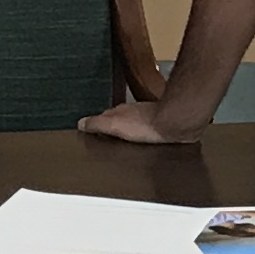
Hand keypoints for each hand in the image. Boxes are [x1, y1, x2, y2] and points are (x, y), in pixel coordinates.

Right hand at [76, 94, 205, 145]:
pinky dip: (141, 134)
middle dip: (112, 127)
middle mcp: (133, 112)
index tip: (91, 131)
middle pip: (118, 119)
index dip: (97, 125)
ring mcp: (147, 118)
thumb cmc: (147, 125)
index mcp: (120, 111)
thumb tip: (81, 123)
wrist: (173, 125)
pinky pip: (146, 130)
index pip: (103, 117)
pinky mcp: (160, 126)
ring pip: (132, 123)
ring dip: (127, 130)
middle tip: (105, 137)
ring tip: (122, 141)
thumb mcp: (114, 125)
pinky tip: (142, 141)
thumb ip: (97, 124)